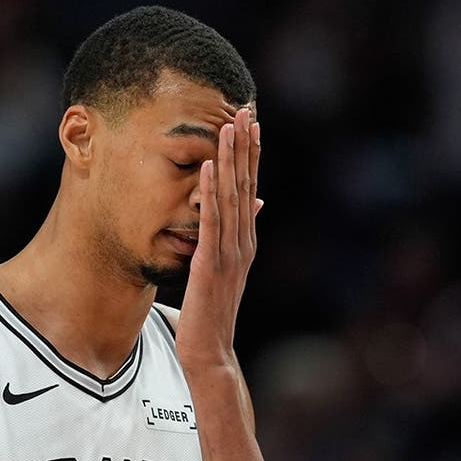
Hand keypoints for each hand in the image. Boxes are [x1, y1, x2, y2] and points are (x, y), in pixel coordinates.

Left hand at [175, 107, 261, 370]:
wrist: (211, 350)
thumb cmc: (212, 313)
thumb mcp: (225, 272)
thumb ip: (233, 242)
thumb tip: (247, 214)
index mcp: (246, 242)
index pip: (251, 189)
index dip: (251, 155)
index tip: (251, 124)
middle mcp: (243, 242)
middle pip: (247, 185)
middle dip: (246, 147)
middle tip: (246, 111)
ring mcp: (230, 252)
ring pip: (233, 197)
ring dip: (231, 160)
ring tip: (229, 127)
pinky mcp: (211, 262)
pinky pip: (211, 220)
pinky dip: (211, 191)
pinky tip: (209, 167)